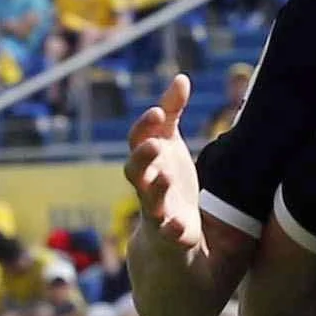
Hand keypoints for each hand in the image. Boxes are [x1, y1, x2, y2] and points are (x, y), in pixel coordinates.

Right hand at [123, 74, 205, 254]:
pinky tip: (180, 226)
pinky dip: (172, 230)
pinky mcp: (172, 237)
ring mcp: (157, 213)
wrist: (171, 238)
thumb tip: (180, 77)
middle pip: (135, 170)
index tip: (157, 111)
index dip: (145, 127)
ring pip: (149, 201)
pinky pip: (168, 234)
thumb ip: (172, 114)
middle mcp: (148, 186)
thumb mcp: (171, 147)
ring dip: (156, 189)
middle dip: (142, 157)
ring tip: (166, 177)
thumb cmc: (170, 184)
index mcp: (149, 162)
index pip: (139, 140)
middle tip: (154, 144)